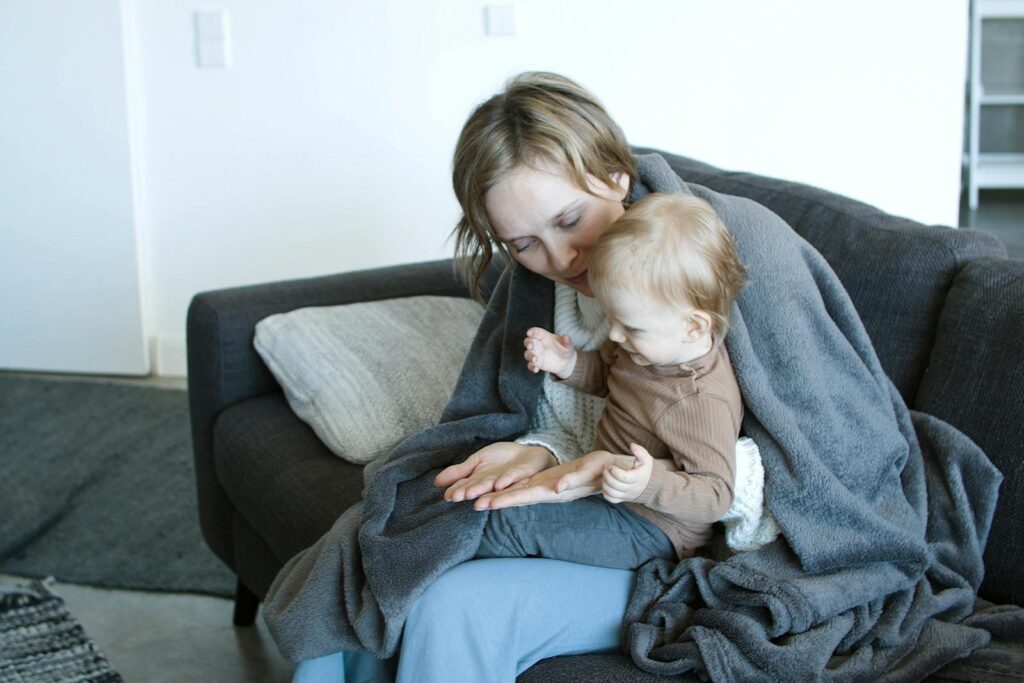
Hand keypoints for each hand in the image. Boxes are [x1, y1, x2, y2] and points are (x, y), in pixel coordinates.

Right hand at [434, 442, 555, 502]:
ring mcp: (511, 481)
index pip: (468, 487)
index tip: (448, 496)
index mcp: (482, 482)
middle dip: (471, 493)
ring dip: (489, 496)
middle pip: (482, 489)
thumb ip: (459, 472)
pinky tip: (499, 484)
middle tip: (459, 497)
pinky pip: (516, 477)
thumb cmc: (501, 461)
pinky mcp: (525, 473)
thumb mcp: (477, 461)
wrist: (529, 453)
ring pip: (499, 490)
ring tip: (478, 501)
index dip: (459, 491)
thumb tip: (436, 483)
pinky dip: (508, 480)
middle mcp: (495, 485)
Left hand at [474, 449, 617, 509]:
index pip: (526, 496)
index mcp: (554, 491)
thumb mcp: (589, 472)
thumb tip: (557, 488)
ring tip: (478, 500)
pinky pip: (525, 486)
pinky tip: (497, 490)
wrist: (612, 472)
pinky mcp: (547, 481)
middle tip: (473, 504)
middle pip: (517, 496)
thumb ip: (573, 481)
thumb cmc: (602, 470)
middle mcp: (547, 491)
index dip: (507, 499)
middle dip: (496, 501)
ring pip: (518, 492)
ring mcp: (546, 487)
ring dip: (499, 497)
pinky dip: (510, 488)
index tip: (488, 503)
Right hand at [524, 327, 575, 378]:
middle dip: (527, 343)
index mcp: (544, 337)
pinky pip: (531, 365)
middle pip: (528, 342)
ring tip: (534, 359)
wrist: (565, 362)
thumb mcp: (568, 345)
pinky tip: (536, 369)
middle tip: (530, 346)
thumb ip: (567, 341)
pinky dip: (532, 367)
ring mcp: (536, 354)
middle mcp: (538, 345)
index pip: (536, 332)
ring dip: (529, 356)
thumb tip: (566, 337)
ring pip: (527, 354)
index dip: (532, 332)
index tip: (529, 333)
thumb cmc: (565, 349)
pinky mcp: (537, 364)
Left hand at [602, 443, 653, 503]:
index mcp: (636, 478)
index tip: (609, 465)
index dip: (614, 471)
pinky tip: (606, 484)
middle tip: (604, 468)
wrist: (650, 485)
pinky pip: (612, 499)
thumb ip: (640, 451)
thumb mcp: (646, 459)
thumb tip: (632, 445)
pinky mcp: (623, 499)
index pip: (623, 477)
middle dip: (607, 475)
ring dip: (605, 484)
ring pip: (612, 493)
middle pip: (615, 485)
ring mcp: (626, 495)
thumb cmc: (645, 470)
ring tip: (604, 475)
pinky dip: (606, 493)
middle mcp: (631, 488)